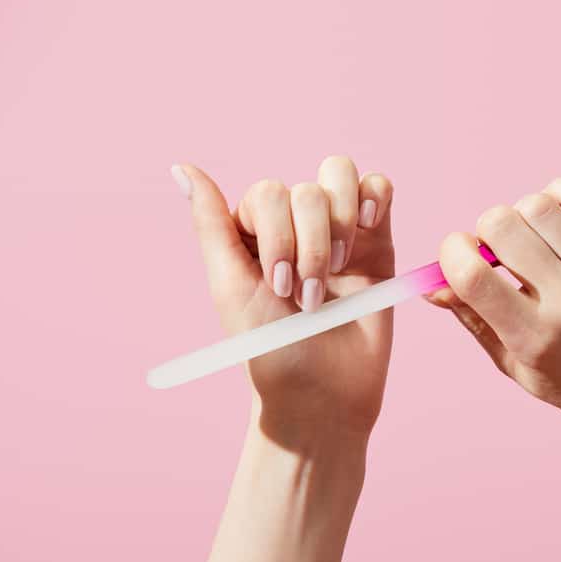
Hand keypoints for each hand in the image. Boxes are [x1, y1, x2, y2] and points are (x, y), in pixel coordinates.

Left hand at [171, 156, 394, 443]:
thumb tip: (181, 166)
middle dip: (311, 245)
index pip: (269, 193)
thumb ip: (211, 223)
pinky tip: (368, 227)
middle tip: (308, 297)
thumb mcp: (231, 286)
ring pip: (341, 178)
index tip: (278, 287)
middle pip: (307, 190)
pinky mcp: (379, 242)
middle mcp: (296, 226)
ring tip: (339, 272)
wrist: (325, 395)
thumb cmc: (272, 351)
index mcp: (255, 232)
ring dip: (340, 226)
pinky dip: (375, 197)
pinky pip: (379, 188)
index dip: (278, 236)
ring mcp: (339, 231)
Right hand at [427, 178, 560, 449]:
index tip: (459, 256)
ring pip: (540, 205)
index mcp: (533, 338)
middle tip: (500, 250)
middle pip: (501, 226)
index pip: (470, 274)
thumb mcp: (518, 367)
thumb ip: (475, 321)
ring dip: (524, 215)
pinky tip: (560, 218)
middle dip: (487, 230)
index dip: (451, 253)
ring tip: (535, 237)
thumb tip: (434, 284)